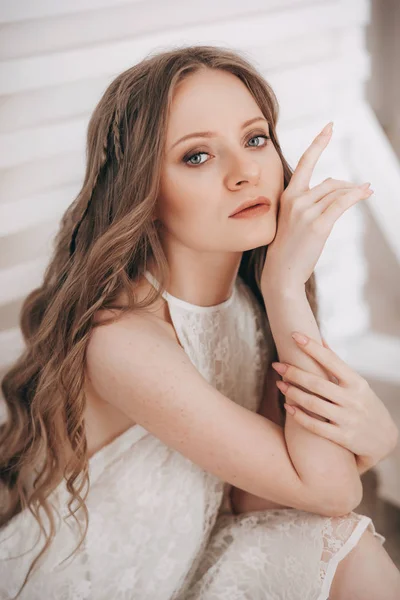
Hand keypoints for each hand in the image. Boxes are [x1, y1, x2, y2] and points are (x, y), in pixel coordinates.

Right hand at [261, 122, 373, 289]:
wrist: (281, 273)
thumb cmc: (287, 249)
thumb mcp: (291, 220)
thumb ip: (307, 202)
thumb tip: (336, 189)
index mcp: (286, 196)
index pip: (304, 163)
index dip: (318, 143)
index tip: (329, 127)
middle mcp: (294, 200)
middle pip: (330, 182)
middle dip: (347, 186)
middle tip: (361, 188)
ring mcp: (305, 211)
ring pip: (337, 192)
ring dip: (355, 191)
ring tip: (366, 192)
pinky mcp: (318, 224)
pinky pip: (342, 203)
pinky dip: (357, 196)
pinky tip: (366, 193)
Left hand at [271, 332, 398, 465]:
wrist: (386, 440)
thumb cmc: (366, 405)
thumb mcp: (358, 384)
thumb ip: (337, 364)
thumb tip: (321, 339)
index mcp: (356, 382)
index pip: (331, 360)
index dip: (312, 347)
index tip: (294, 335)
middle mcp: (353, 399)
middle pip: (317, 383)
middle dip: (294, 372)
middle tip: (276, 365)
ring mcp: (348, 419)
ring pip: (314, 404)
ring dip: (293, 393)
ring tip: (278, 384)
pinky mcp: (343, 437)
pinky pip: (316, 427)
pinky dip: (299, 416)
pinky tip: (287, 407)